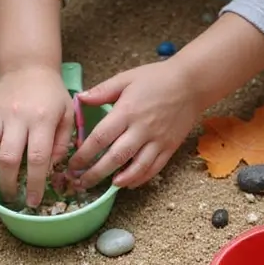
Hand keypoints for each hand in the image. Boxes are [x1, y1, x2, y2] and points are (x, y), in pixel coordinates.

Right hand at [0, 66, 73, 206]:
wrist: (28, 67)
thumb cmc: (51, 95)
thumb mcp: (67, 114)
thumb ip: (62, 142)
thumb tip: (51, 168)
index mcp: (42, 119)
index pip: (37, 158)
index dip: (34, 184)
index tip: (32, 201)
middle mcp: (17, 117)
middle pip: (8, 158)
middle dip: (8, 184)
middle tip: (11, 196)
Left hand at [69, 57, 201, 189]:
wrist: (192, 83)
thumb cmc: (156, 78)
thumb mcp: (126, 78)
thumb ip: (103, 91)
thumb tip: (80, 99)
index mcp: (127, 111)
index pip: (100, 138)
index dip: (84, 155)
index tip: (72, 165)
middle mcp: (141, 129)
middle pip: (115, 158)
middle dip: (95, 174)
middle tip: (81, 183)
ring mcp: (157, 140)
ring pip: (135, 168)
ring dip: (119, 180)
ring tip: (104, 186)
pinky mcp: (169, 147)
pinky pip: (153, 168)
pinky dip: (139, 179)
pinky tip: (127, 183)